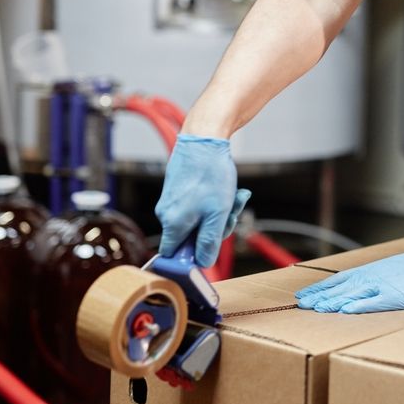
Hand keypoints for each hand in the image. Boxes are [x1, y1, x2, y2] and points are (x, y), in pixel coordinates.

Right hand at [155, 133, 251, 266]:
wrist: (204, 139)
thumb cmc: (211, 175)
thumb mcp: (217, 214)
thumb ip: (209, 242)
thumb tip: (203, 264)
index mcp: (173, 224)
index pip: (174, 255)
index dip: (193, 256)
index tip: (211, 247)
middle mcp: (167, 214)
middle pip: (192, 238)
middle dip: (217, 228)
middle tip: (232, 213)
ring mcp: (173, 202)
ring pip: (200, 220)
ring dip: (222, 212)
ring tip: (236, 196)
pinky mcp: (180, 191)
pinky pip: (199, 206)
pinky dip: (217, 201)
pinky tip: (231, 191)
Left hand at [294, 249, 403, 313]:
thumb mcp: (396, 270)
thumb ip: (379, 279)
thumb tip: (364, 287)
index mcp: (373, 271)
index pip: (339, 280)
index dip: (321, 289)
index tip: (304, 296)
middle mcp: (374, 277)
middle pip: (340, 287)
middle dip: (319, 296)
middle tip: (301, 305)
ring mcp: (385, 286)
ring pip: (352, 294)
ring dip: (332, 301)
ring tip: (315, 308)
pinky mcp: (397, 296)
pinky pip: (374, 301)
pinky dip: (358, 306)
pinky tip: (344, 311)